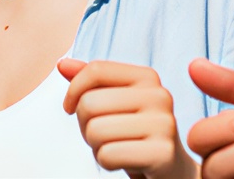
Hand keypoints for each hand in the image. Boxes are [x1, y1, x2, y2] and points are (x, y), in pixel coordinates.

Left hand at [60, 58, 192, 178]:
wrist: (170, 169)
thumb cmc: (135, 133)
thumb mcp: (114, 102)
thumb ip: (91, 81)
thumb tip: (62, 65)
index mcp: (147, 77)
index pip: (96, 70)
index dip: (73, 91)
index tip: (71, 108)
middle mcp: (159, 96)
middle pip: (90, 103)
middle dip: (85, 125)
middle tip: (102, 135)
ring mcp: (164, 125)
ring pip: (95, 131)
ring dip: (96, 146)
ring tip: (115, 147)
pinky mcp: (162, 154)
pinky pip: (108, 155)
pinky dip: (106, 162)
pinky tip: (123, 162)